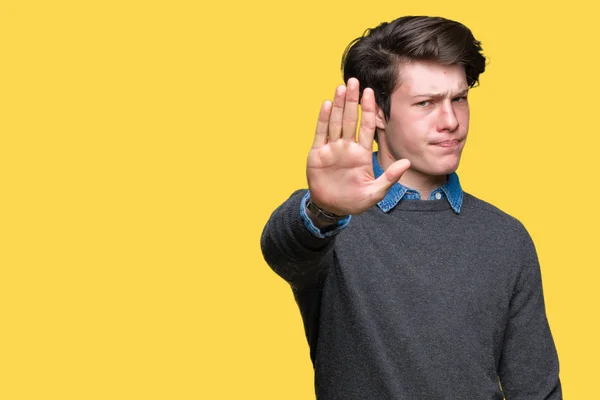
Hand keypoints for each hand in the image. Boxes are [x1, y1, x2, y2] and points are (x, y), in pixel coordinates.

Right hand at [306, 78, 409, 215]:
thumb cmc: (354, 201)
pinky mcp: (317, 153)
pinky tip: (327, 104)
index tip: (371, 93)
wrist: (331, 209)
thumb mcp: (375, 192)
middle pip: (350, 119)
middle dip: (352, 100)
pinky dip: (323, 119)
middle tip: (354, 81)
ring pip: (335, 122)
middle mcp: (347, 147)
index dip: (368, 110)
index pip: (366, 126)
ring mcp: (332, 149)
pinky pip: (321, 133)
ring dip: (338, 105)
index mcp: (362, 154)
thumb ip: (390, 178)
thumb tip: (407, 163)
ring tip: (341, 87)